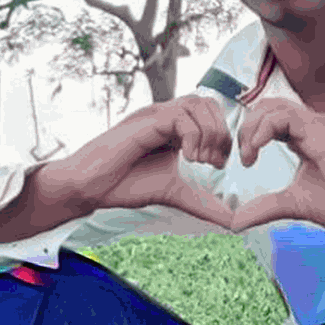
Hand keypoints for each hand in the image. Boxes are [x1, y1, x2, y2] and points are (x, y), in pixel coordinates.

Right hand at [57, 95, 236, 228]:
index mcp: (175, 129)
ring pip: (198, 103)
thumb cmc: (125, 185)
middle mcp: (166, 116)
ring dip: (209, 132)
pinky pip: (180, 115)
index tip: (219, 165)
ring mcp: (155, 115)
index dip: (224, 137)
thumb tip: (234, 222)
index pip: (213, 115)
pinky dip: (193, 136)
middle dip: (221, 133)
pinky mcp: (145, 121)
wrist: (90, 188)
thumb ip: (204, 203)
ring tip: (202, 160)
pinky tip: (189, 158)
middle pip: (210, 103)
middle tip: (214, 163)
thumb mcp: (175, 193)